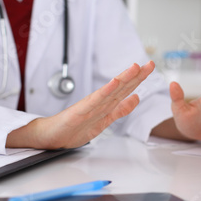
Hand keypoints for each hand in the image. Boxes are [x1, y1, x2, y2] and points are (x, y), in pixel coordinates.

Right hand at [7, 61, 154, 148]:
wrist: (50, 136)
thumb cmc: (74, 128)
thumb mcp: (105, 120)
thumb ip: (120, 109)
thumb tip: (136, 98)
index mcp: (106, 104)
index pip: (126, 89)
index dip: (139, 78)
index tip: (150, 67)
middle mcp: (99, 102)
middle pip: (121, 86)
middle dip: (136, 75)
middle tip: (150, 64)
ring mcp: (90, 106)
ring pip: (110, 91)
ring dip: (124, 78)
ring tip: (135, 67)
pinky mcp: (80, 111)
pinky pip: (95, 101)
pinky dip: (105, 91)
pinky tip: (114, 82)